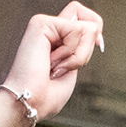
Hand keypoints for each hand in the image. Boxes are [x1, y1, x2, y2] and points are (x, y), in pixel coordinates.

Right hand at [0, 3, 103, 124]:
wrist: (30, 104)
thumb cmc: (46, 96)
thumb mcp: (74, 67)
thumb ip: (83, 46)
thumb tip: (94, 29)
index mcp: (57, 39)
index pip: (88, 22)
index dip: (95, 34)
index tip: (90, 52)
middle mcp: (51, 29)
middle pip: (91, 22)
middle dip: (87, 51)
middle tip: (65, 67)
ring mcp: (45, 24)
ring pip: (88, 27)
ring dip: (78, 56)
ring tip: (56, 67)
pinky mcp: (41, 23)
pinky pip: (76, 29)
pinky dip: (70, 53)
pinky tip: (51, 62)